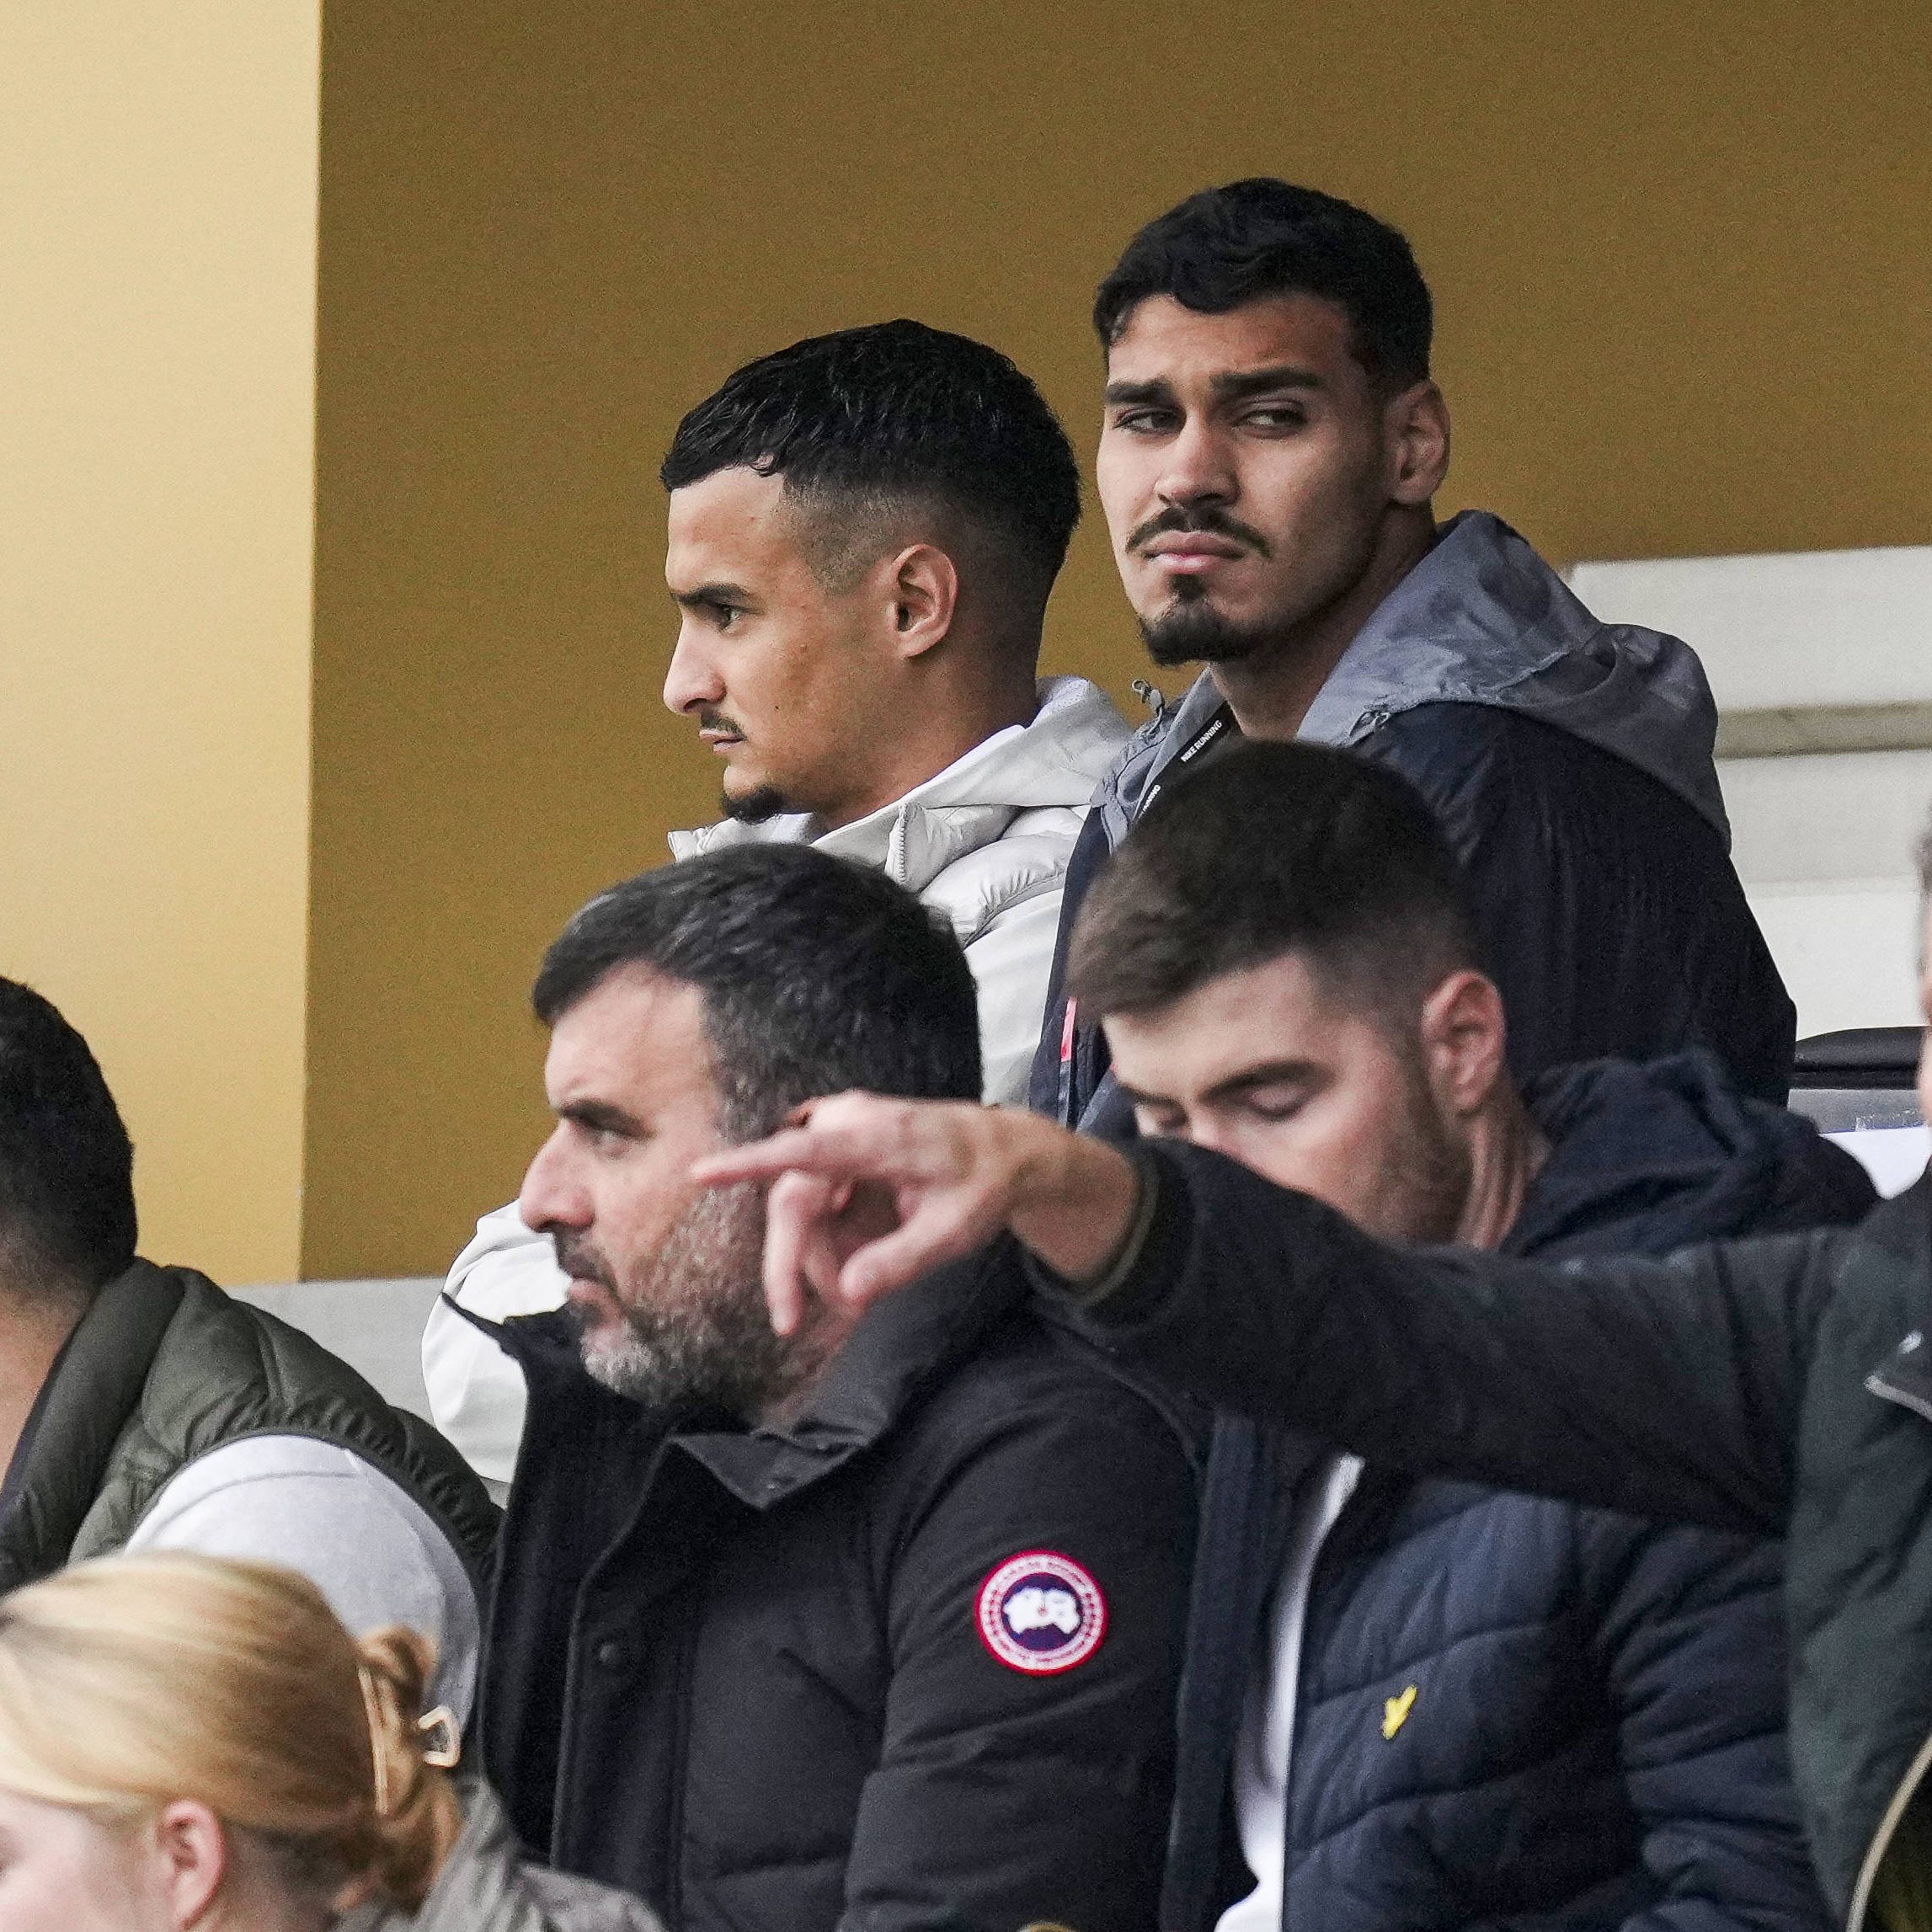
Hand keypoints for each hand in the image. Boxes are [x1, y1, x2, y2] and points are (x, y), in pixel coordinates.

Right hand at [691, 1092, 1140, 1333]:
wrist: (1010, 1151)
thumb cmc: (985, 1184)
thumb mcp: (954, 1231)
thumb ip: (901, 1259)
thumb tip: (847, 1293)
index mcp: (879, 1138)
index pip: (803, 1153)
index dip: (748, 1164)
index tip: (700, 1173)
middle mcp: (850, 1126)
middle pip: (793, 1200)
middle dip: (791, 1264)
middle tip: (791, 1323)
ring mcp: (843, 1135)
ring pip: (800, 1206)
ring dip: (815, 1258)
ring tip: (854, 1299)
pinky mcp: (842, 1150)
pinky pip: (816, 1202)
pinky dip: (828, 1241)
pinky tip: (856, 1267)